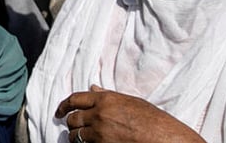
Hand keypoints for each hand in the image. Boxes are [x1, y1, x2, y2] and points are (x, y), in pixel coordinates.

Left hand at [55, 85, 203, 142]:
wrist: (166, 140)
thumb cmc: (154, 121)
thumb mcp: (131, 102)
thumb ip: (109, 96)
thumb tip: (92, 88)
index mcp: (106, 100)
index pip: (75, 99)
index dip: (63, 105)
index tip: (59, 111)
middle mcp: (100, 115)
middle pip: (72, 119)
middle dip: (70, 123)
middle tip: (72, 126)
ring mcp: (100, 133)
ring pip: (76, 136)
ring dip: (76, 137)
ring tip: (80, 139)